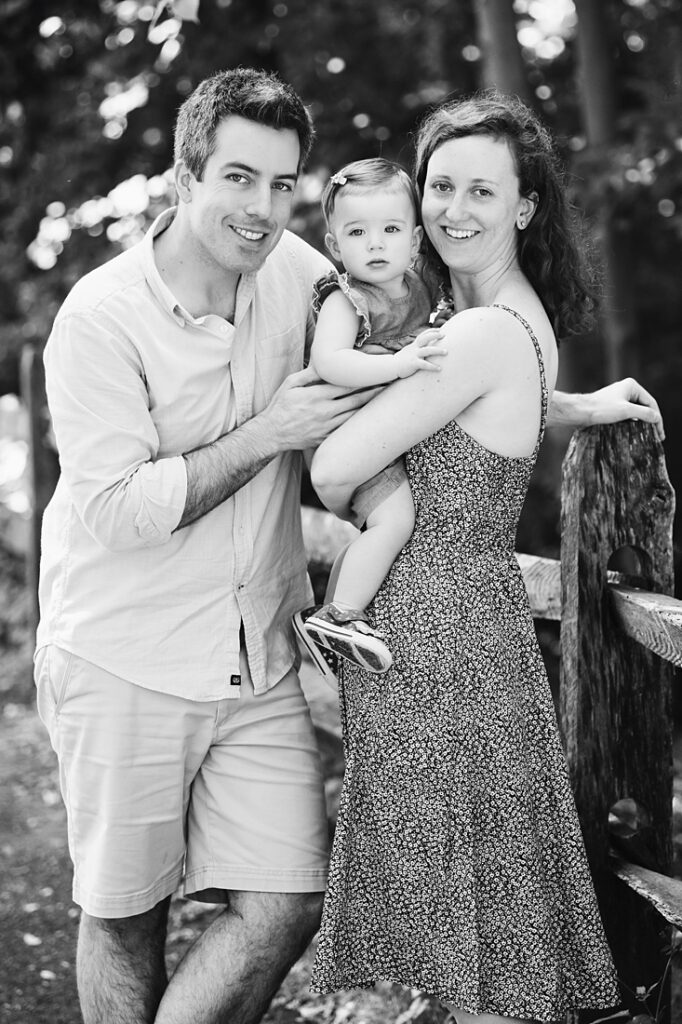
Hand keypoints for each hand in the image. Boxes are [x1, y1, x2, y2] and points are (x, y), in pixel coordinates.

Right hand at [260, 366, 379, 449]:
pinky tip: (371, 418)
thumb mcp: (290, 384)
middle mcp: (325, 412)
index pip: (347, 385)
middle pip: (357, 400)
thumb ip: (309, 373)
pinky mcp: (327, 438)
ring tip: (388, 400)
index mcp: (317, 396)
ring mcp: (327, 427)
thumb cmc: (280, 406)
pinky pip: (348, 429)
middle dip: (376, 391)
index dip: (365, 378)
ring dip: (372, 408)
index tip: (379, 372)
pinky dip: (360, 423)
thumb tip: (326, 361)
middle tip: (391, 384)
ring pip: (356, 416)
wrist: (272, 434)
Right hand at [393, 328, 446, 378]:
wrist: (392, 366)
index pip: (423, 334)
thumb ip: (417, 347)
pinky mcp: (413, 363)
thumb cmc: (402, 359)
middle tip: (444, 335)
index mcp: (414, 344)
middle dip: (435, 335)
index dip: (432, 331)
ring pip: (427, 350)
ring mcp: (414, 355)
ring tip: (446, 352)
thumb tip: (425, 346)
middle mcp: (415, 348)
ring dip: (437, 350)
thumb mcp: (409, 350)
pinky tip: (439, 368)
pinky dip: (432, 366)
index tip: (440, 330)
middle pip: (425, 338)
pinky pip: (424, 364)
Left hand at [587, 377, 663, 441]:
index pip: (651, 403)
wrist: (579, 412)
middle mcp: (626, 389)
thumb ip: (644, 413)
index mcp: (631, 386)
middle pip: (645, 406)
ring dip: (643, 422)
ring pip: (637, 411)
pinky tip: (636, 431)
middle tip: (657, 436)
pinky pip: (628, 414)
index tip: (660, 433)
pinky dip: (634, 422)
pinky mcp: (613, 405)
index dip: (657, 418)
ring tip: (648, 435)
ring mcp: (619, 397)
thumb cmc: (600, 409)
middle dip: (651, 421)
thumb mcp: (626, 411)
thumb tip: (656, 418)